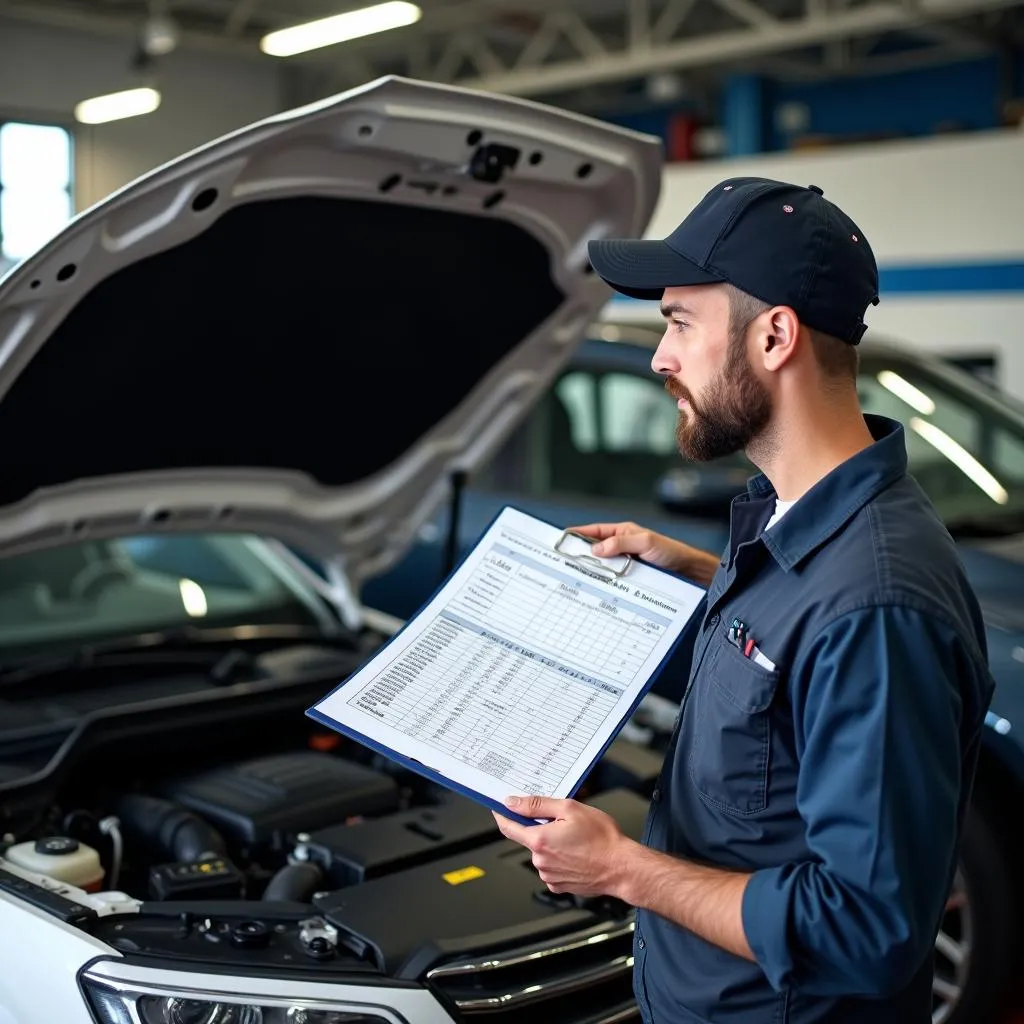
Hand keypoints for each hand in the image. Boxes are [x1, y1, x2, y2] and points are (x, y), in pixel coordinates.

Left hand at [492, 795, 631, 896]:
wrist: (621, 867)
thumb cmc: (602, 839)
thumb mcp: (570, 808)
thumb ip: (537, 805)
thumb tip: (513, 803)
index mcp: (539, 840)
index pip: (508, 827)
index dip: (502, 815)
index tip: (501, 808)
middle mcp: (540, 861)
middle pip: (529, 838)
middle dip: (541, 828)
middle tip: (562, 822)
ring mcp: (549, 876)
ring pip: (542, 853)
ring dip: (552, 844)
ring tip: (576, 840)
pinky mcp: (558, 886)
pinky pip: (551, 867)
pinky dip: (559, 859)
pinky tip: (576, 853)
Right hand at [572, 521, 718, 586]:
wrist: (691, 574)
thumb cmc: (672, 552)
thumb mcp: (645, 542)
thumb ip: (621, 542)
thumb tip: (596, 549)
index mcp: (623, 532)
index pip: (594, 531)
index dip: (577, 535)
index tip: (561, 540)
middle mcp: (622, 548)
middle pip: (595, 552)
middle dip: (581, 557)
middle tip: (565, 564)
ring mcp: (625, 565)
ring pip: (603, 569)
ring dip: (594, 574)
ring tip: (578, 580)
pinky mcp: (630, 579)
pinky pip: (613, 581)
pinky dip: (605, 585)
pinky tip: (598, 591)